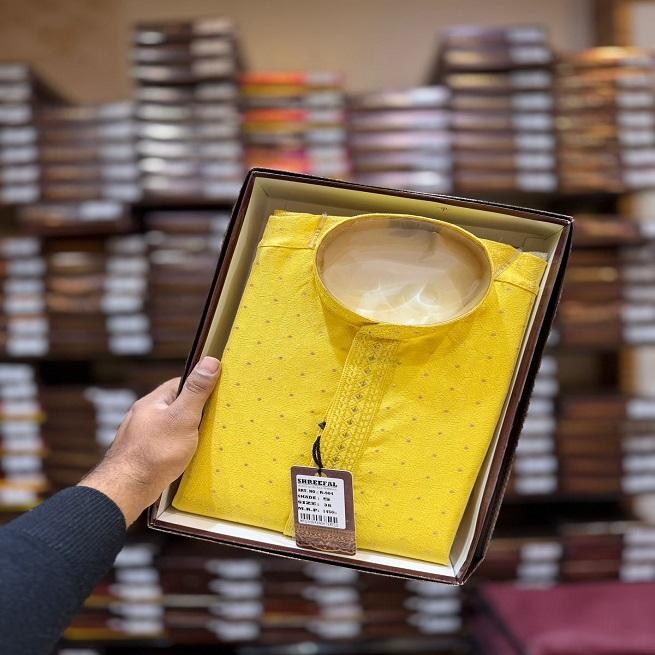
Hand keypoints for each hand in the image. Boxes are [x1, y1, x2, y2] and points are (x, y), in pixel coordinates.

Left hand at [79, 356, 220, 524]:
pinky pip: (163, 445)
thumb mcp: (183, 417)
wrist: (126, 490)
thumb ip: (196, 390)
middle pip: (174, 406)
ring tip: (201, 441)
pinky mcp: (141, 456)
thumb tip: (210, 360)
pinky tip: (183, 458)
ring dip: (184, 432)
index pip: (180, 384)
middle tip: (213, 420)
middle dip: (193, 411)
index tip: (217, 394)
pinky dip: (176, 448)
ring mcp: (140, 437)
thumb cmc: (155, 452)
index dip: (200, 386)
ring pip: (169, 427)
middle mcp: (143, 416)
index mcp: (152, 402)